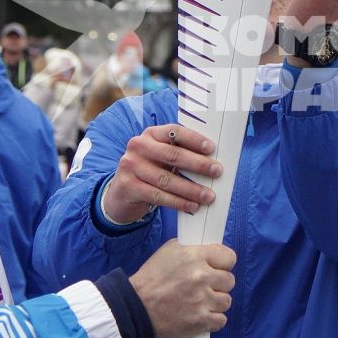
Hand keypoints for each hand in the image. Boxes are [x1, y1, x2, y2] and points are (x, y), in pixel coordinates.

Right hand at [100, 123, 220, 224]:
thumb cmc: (150, 171)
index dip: (194, 139)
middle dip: (198, 164)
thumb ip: (179, 153)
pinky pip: (159, 196)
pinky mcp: (129, 187)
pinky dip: (178, 202)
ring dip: (191, 189)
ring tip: (208, 196)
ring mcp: (131, 167)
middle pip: (172, 155)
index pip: (174, 131)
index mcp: (150, 134)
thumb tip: (211, 160)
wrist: (121, 193)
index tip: (211, 148)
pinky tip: (192, 206)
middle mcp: (138, 146)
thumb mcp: (160, 156)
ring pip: (166, 179)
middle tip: (217, 171)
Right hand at [129, 239, 235, 337]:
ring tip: (201, 302)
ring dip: (216, 303)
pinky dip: (212, 320)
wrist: (135, 307)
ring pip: (226, 301)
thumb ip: (192, 249)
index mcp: (195, 257)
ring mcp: (202, 301)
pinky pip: (221, 320)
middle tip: (205, 287)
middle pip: (230, 280)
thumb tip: (209, 252)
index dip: (224, 263)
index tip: (218, 268)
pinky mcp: (200, 321)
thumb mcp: (169, 251)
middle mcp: (201, 277)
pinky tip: (200, 315)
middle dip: (219, 284)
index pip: (229, 257)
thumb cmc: (150, 278)